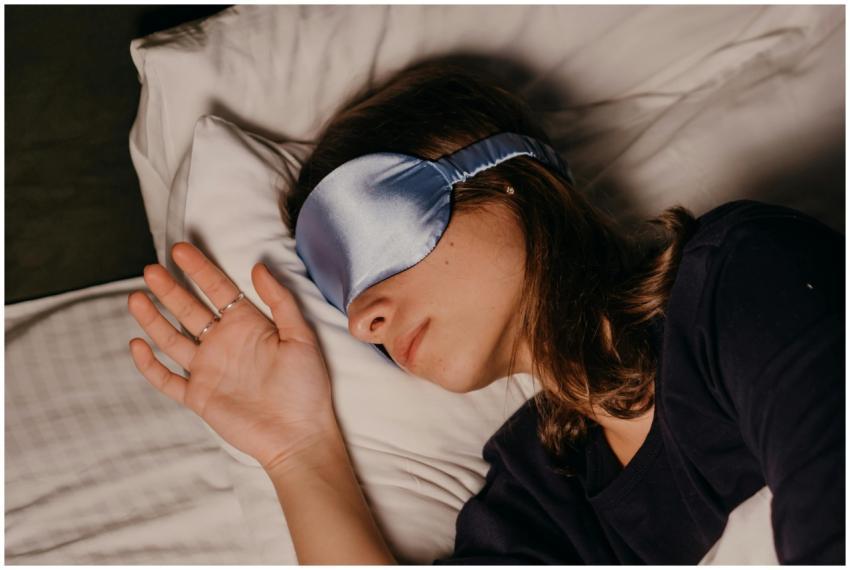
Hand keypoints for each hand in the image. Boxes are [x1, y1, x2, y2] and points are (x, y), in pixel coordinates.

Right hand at [127, 242, 337, 470]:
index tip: (180, 249)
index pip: (218, 289)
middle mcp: (225, 344)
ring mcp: (209, 369)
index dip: (199, 269)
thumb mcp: (301, 337)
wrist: (299, 435)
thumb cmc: (307, 387)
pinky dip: (150, 364)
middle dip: (170, 289)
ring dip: (154, 319)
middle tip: (151, 269)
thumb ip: (280, 301)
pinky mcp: (198, 396)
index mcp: (249, 326)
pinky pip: (167, 379)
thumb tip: (259, 266)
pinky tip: (137, 344)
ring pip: (172, 339)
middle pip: (190, 309)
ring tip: (136, 297)